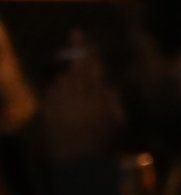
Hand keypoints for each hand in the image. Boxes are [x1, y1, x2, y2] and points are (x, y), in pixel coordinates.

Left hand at [37, 44, 122, 158]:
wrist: (78, 160)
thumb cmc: (104, 143)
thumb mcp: (118, 121)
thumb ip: (113, 99)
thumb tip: (107, 84)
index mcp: (96, 94)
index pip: (92, 66)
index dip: (89, 51)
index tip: (85, 36)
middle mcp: (76, 92)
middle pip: (76, 65)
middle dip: (76, 50)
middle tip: (76, 34)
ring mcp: (59, 98)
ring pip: (64, 78)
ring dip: (70, 77)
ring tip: (79, 90)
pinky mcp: (49, 107)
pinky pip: (54, 91)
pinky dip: (61, 91)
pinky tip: (68, 101)